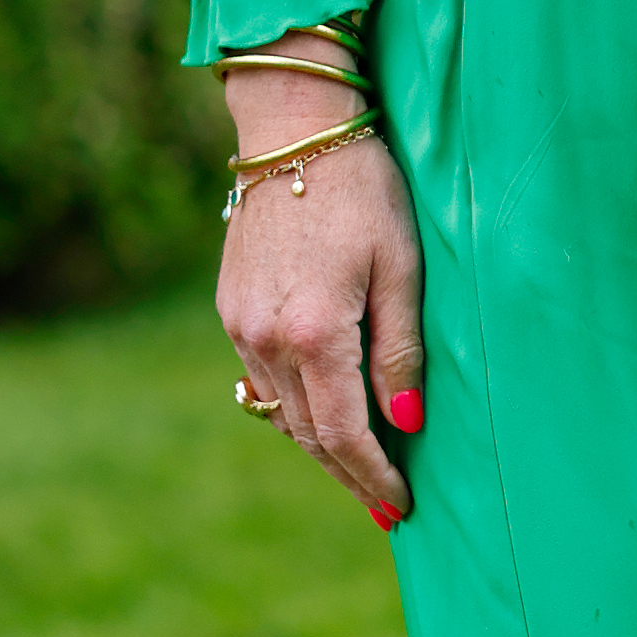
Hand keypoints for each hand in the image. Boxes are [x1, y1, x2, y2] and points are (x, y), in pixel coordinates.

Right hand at [218, 59, 425, 526]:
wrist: (294, 130)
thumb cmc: (366, 191)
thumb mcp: (403, 269)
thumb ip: (401, 353)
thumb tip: (405, 426)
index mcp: (316, 333)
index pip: (345, 434)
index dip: (373, 477)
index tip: (400, 507)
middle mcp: (267, 338)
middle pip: (309, 435)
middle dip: (348, 475)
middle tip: (382, 505)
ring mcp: (240, 325)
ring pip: (282, 412)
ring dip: (320, 444)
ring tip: (359, 470)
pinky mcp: (230, 308)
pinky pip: (262, 378)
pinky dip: (295, 405)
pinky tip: (323, 413)